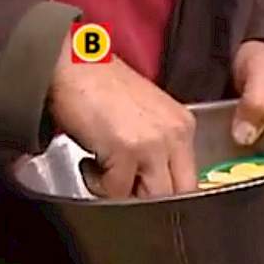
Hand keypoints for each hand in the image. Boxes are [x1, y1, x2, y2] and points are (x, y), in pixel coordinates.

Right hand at [47, 35, 196, 197]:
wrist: (73, 63)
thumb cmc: (101, 87)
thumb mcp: (147, 115)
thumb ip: (159, 148)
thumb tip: (152, 183)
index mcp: (183, 126)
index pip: (191, 178)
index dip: (170, 193)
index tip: (148, 191)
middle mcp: (175, 135)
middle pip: (179, 193)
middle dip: (151, 199)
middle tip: (124, 186)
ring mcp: (154, 143)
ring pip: (153, 197)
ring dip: (126, 194)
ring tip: (106, 173)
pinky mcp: (127, 150)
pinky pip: (118, 190)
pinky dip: (100, 185)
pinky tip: (90, 162)